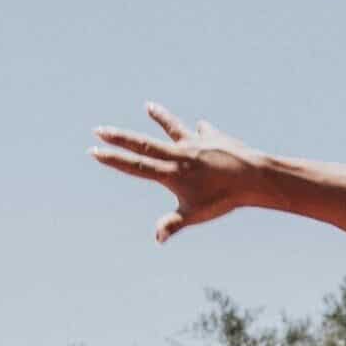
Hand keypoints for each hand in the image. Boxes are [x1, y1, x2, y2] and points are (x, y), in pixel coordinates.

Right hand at [89, 103, 262, 244]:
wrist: (251, 177)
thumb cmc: (222, 199)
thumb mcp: (194, 215)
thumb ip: (173, 224)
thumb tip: (157, 239)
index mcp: (171, 173)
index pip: (135, 166)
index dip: (113, 160)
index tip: (94, 151)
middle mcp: (178, 154)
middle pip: (143, 144)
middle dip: (119, 138)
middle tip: (99, 130)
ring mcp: (195, 143)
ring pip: (172, 128)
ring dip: (160, 117)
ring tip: (149, 106)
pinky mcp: (213, 138)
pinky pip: (204, 132)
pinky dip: (201, 131)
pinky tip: (201, 127)